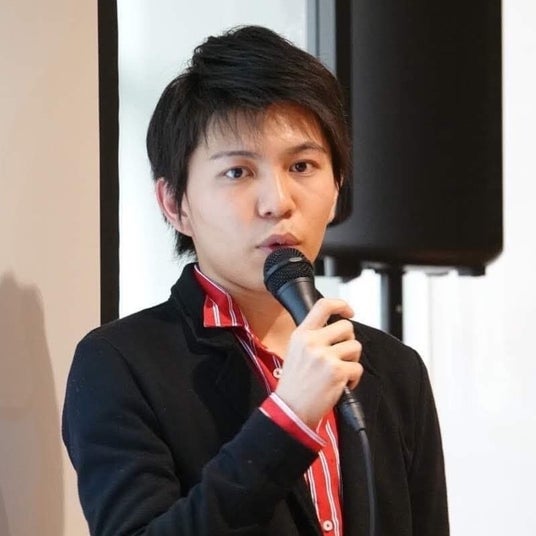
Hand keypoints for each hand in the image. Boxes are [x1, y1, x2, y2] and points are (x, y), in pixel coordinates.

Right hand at [274, 298, 362, 428]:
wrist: (291, 409)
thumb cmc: (294, 384)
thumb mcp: (295, 351)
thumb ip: (313, 337)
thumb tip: (336, 329)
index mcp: (301, 334)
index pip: (323, 306)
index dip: (341, 304)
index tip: (349, 311)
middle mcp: (312, 342)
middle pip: (347, 327)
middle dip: (349, 341)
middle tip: (342, 355)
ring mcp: (325, 356)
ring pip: (355, 347)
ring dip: (352, 360)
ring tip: (339, 372)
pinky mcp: (337, 372)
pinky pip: (358, 368)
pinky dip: (354, 378)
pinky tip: (341, 384)